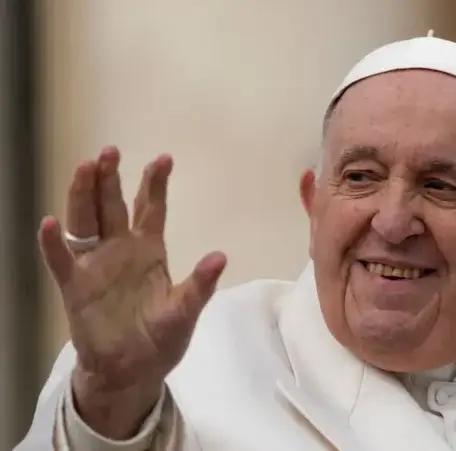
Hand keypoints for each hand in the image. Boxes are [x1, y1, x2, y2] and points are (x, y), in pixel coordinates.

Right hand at [38, 147, 226, 437]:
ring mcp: (95, 265)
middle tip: (110, 152)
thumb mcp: (186, 312)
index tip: (163, 158)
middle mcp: (120, 250)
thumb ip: (200, 285)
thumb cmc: (161, 339)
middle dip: (111, 178)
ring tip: (85, 168)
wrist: (132, 371)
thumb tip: (220, 257)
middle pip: (112, 206)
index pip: (151, 208)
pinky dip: (53, 243)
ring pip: (85, 222)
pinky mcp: (74, 287)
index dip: (155, 183)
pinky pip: (60, 261)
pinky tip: (49, 224)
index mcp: (150, 250)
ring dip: (84, 195)